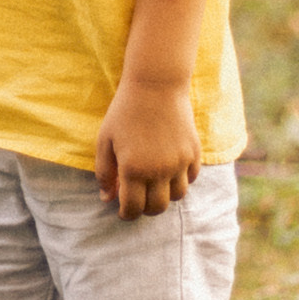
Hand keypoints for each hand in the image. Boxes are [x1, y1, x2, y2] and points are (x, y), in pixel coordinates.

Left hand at [94, 76, 201, 218]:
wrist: (156, 85)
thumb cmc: (125, 112)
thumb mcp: (105, 140)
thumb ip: (104, 173)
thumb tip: (107, 199)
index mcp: (133, 169)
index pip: (133, 209)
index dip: (126, 214)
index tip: (123, 211)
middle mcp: (159, 170)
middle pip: (157, 208)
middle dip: (145, 210)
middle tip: (138, 201)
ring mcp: (179, 162)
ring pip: (177, 197)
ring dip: (165, 196)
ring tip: (155, 186)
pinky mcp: (194, 152)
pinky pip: (190, 179)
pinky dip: (180, 180)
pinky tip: (169, 170)